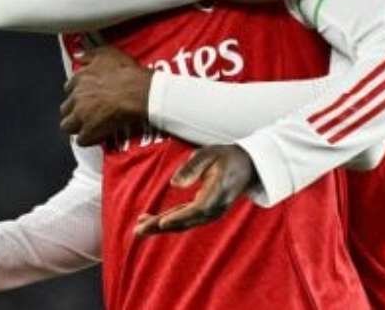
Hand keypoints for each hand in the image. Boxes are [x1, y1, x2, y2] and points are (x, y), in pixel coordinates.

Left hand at [60, 46, 151, 145]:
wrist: (138, 91)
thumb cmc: (126, 72)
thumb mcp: (107, 53)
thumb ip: (89, 55)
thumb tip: (77, 56)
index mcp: (80, 78)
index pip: (69, 88)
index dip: (77, 93)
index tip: (85, 96)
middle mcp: (76, 97)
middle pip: (65, 108)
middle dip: (73, 111)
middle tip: (85, 113)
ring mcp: (81, 115)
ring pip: (67, 126)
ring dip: (76, 127)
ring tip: (88, 127)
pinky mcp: (89, 130)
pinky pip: (82, 140)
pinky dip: (88, 139)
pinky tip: (97, 136)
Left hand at [134, 144, 253, 234]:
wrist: (246, 167)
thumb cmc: (226, 157)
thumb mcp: (210, 153)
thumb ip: (192, 167)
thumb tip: (174, 183)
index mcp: (218, 193)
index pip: (198, 209)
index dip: (180, 217)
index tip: (162, 223)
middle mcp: (215, 208)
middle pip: (186, 221)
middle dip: (161, 227)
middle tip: (138, 231)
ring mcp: (210, 213)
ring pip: (183, 223)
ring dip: (161, 226)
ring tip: (139, 228)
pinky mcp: (204, 212)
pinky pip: (184, 219)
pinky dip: (168, 221)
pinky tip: (152, 221)